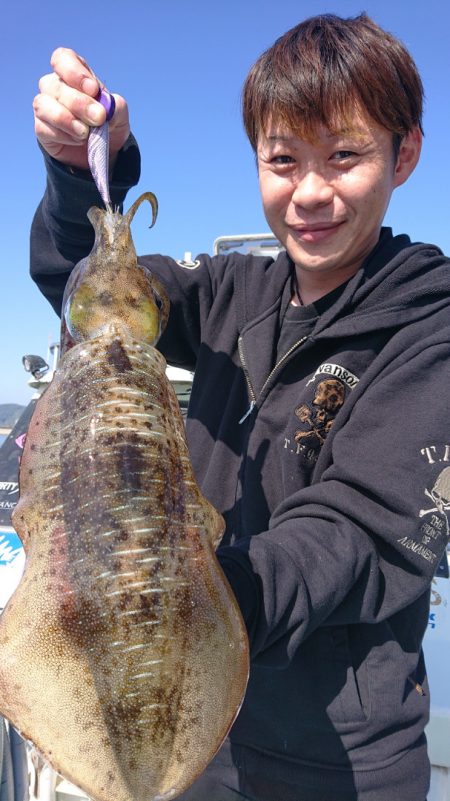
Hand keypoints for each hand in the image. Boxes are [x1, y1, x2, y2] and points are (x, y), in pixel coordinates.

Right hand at [33, 47, 129, 170]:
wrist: (102, 151)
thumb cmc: (108, 124)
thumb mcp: (119, 114)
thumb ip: (116, 106)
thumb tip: (105, 108)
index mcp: (74, 74)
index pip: (63, 59)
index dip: (74, 71)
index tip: (93, 89)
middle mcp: (55, 86)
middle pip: (55, 85)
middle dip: (78, 103)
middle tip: (98, 118)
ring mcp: (45, 106)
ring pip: (43, 105)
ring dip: (66, 119)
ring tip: (85, 133)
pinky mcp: (41, 128)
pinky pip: (44, 127)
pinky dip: (63, 135)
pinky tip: (78, 140)